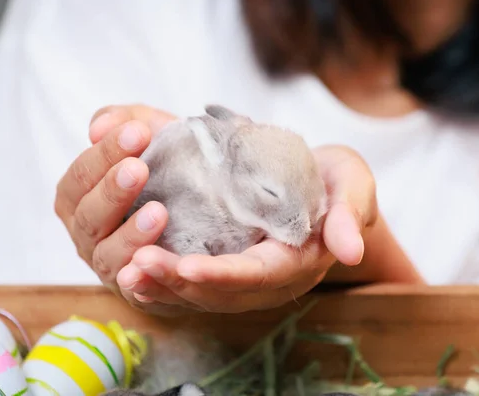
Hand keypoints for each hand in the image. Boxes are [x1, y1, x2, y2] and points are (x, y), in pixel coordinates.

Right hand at [54, 104, 178, 312]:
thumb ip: (125, 123)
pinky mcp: (134, 291)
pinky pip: (135, 289)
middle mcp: (85, 234)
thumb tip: (97, 127)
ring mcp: (107, 266)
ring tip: (159, 213)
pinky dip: (143, 279)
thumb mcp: (149, 140)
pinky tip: (158, 262)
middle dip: (112, 192)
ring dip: (130, 236)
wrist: (194, 218)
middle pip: (88, 216)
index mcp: (78, 198)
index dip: (103, 154)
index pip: (81, 176)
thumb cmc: (162, 174)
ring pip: (108, 256)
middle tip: (140, 169)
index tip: (137, 133)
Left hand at [114, 144, 379, 313]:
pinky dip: (162, 283)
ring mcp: (244, 279)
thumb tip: (351, 251)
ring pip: (200, 295)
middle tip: (136, 266)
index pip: (257, 274)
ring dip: (162, 287)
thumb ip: (350, 214)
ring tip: (126, 273)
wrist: (323, 189)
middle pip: (220, 292)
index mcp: (297, 260)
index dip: (222, 275)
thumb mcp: (352, 185)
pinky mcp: (226, 269)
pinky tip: (132, 272)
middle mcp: (267, 279)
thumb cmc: (336, 182)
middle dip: (178, 283)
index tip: (186, 266)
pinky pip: (191, 285)